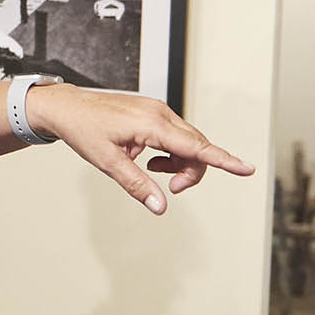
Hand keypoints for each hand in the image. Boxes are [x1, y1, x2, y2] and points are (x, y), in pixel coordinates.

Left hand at [26, 85, 250, 213]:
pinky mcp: (153, 113)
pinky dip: (170, 153)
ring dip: (179, 163)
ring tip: (152, 171)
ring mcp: (157, 111)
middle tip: (171, 189)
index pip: (197, 146)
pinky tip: (149, 159)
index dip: (223, 160)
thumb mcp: (108, 162)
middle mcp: (160, 113)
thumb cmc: (84, 130)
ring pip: (187, 142)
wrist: (67, 107)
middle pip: (197, 147)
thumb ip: (137, 185)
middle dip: (191, 172)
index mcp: (152, 124)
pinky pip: (175, 136)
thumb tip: (160, 207)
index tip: (247, 169)